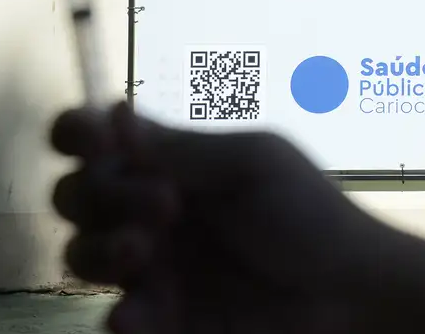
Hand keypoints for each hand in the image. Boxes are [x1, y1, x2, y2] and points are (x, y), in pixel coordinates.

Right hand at [50, 102, 401, 333]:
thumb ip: (184, 148)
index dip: (78, 133)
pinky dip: (121, 316)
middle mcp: (149, 213)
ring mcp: (152, 269)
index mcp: (171, 165)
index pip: (97, 139)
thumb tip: (115, 112)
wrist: (348, 292)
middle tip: (166, 205)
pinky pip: (116, 319)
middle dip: (100, 194)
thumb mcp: (255, 165)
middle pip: (76, 195)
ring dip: (97, 248)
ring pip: (81, 254)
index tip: (89, 139)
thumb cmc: (312, 215)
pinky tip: (137, 313)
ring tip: (142, 251)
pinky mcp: (162, 322)